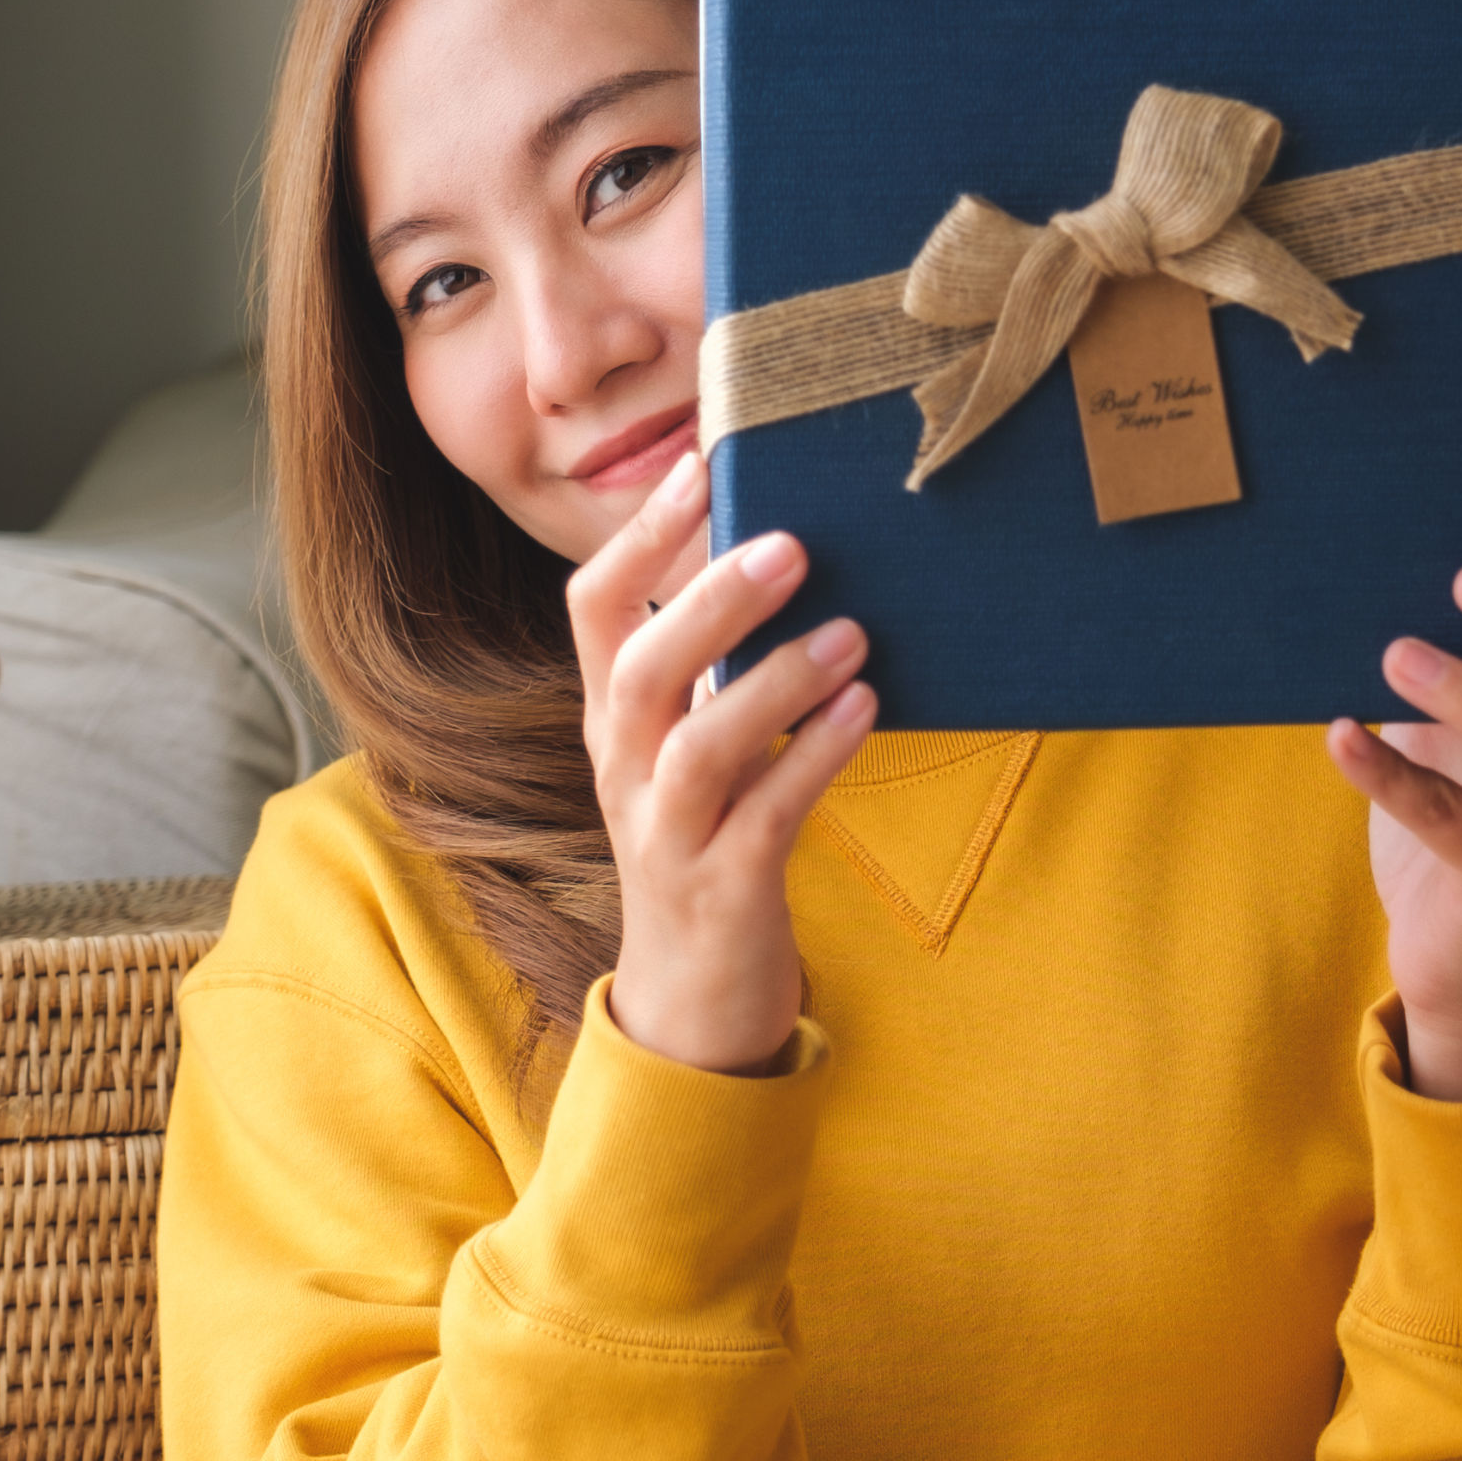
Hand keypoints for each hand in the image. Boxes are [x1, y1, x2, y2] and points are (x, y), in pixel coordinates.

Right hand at [572, 450, 877, 1073]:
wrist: (693, 996)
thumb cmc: (708, 840)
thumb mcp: (693, 744)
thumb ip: (715, 665)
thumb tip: (780, 553)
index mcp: (613, 718)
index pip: (594, 608)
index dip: (642, 536)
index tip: (698, 464)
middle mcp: (624, 767)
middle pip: (640, 668)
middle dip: (710, 600)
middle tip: (791, 543)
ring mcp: (668, 832)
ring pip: (700, 744)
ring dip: (776, 680)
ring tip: (853, 632)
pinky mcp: (722, 887)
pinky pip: (766, 814)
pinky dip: (816, 757)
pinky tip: (867, 708)